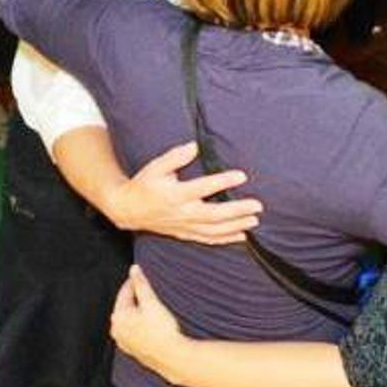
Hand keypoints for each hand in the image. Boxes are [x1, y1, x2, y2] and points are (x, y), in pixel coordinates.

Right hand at [103, 141, 262, 242]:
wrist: (129, 209)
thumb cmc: (145, 184)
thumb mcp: (156, 167)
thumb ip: (175, 156)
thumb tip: (195, 147)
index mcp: (176, 194)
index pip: (203, 188)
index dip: (223, 182)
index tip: (242, 175)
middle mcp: (182, 213)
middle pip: (214, 215)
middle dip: (237, 211)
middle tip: (258, 206)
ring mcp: (185, 226)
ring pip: (214, 231)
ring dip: (236, 227)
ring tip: (255, 221)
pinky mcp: (185, 234)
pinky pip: (208, 239)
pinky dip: (226, 239)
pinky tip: (242, 236)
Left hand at [111, 265, 186, 377]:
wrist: (171, 356)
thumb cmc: (161, 330)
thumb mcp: (151, 302)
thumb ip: (141, 284)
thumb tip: (134, 269)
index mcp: (118, 316)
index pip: (124, 292)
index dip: (135, 281)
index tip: (142, 275)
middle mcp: (116, 329)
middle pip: (125, 305)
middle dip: (136, 297)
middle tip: (148, 289)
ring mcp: (123, 341)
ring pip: (129, 319)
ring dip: (138, 311)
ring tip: (152, 306)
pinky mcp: (132, 349)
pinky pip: (133, 331)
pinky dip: (140, 324)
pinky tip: (151, 324)